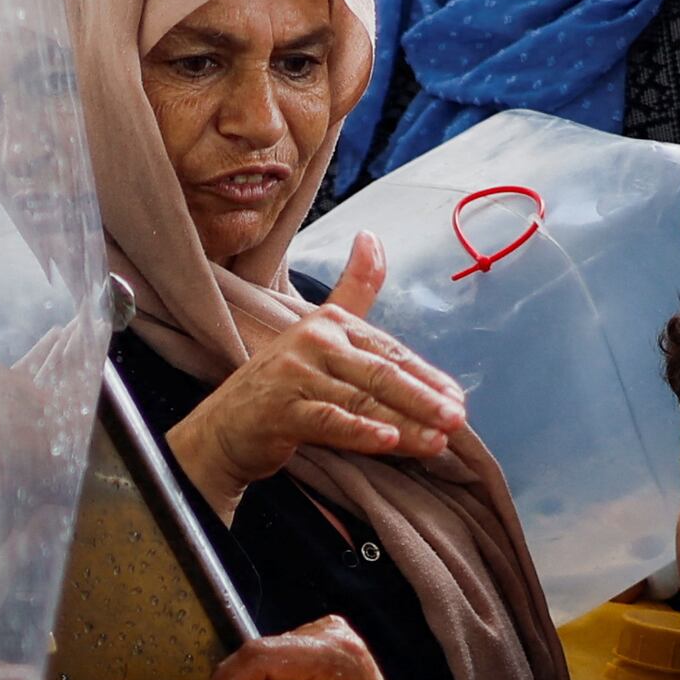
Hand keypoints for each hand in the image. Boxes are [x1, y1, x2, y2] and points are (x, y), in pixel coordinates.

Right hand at [163, 235, 464, 517]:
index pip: (389, 351)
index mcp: (329, 322)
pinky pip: (330, 422)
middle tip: (456, 419)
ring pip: (361, 400)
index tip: (456, 399)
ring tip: (435, 442)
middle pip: (380, 374)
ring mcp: (294, 375)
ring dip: (404, 423)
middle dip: (423, 398)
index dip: (426, 376)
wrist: (223, 428)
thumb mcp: (319, 336)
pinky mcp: (280, 410)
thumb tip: (372, 237)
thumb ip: (353, 290)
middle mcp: (313, 341)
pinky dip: (361, 432)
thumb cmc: (282, 386)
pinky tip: (389, 442)